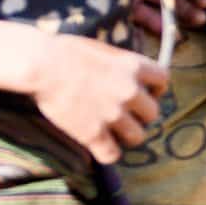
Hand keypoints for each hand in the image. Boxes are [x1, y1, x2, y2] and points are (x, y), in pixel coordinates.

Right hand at [26, 32, 168, 163]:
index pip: (163, 81)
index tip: (144, 92)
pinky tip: (100, 148)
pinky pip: (111, 155)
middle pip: (153, 113)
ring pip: (138, 136)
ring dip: (128, 135)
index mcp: (134, 67)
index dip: (154, 88)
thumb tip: (126, 75)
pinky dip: (107, 154)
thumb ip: (120, 65)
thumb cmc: (66, 51)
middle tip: (126, 115)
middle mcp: (129, 92)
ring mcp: (112, 115)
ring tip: (115, 133)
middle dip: (141, 115)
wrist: (42, 66)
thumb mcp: (103, 50)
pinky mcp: (93, 134)